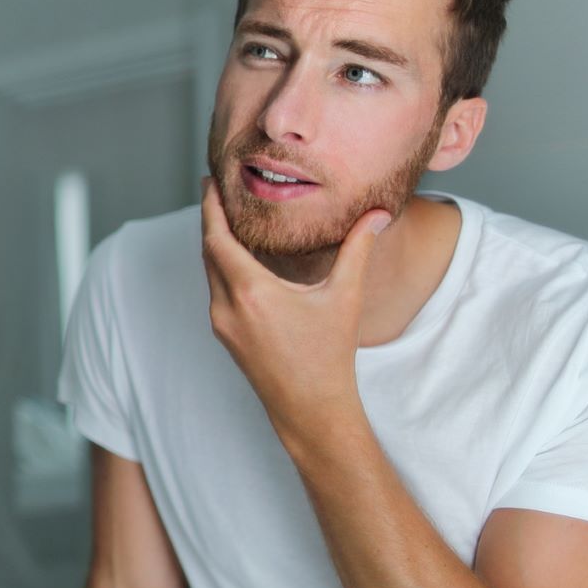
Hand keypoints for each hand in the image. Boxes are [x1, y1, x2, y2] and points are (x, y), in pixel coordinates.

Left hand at [200, 178, 387, 435]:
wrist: (309, 408)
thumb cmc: (329, 355)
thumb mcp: (344, 298)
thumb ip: (358, 249)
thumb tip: (379, 213)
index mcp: (251, 292)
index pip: (217, 237)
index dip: (210, 206)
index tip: (209, 179)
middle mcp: (227, 306)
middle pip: (208, 251)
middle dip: (210, 218)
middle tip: (216, 189)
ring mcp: (221, 323)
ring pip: (210, 272)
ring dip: (214, 244)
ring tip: (225, 217)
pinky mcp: (224, 334)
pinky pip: (215, 290)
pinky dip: (221, 267)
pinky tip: (234, 257)